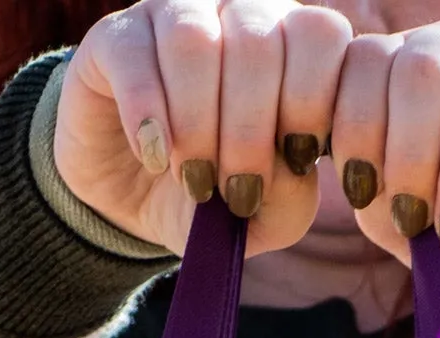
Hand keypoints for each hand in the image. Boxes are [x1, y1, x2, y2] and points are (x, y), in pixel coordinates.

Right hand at [57, 0, 353, 256]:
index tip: (297, 158)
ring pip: (195, 41)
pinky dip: (148, 117)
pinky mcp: (117, 36)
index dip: (312, 100)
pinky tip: (154, 156)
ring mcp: (175, 16)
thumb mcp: (263, 216)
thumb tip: (289, 163)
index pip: (322, 34)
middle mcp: (237, 15)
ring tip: (192, 177)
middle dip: (249, 132)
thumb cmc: (214, 196)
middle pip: (259, 42)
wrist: (134, 201)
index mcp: (290, 47)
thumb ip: (293, 197)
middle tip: (234, 189)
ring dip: (197, 124)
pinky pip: (135, 57)